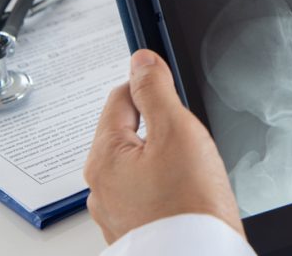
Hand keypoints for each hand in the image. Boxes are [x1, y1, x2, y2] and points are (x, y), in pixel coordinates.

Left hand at [84, 50, 243, 244]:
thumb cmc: (190, 204)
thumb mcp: (177, 130)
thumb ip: (156, 89)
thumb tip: (140, 60)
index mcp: (104, 157)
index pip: (120, 98)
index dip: (151, 89)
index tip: (174, 94)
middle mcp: (100, 187)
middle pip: (128, 132)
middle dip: (159, 128)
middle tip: (189, 141)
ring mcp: (116, 213)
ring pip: (139, 165)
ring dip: (162, 160)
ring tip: (190, 172)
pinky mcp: (134, 230)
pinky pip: (146, 194)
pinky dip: (164, 188)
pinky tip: (185, 194)